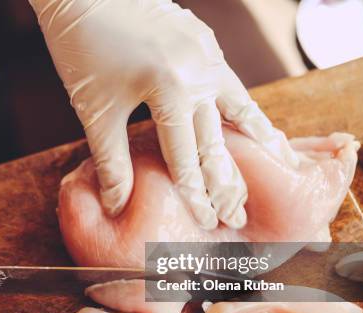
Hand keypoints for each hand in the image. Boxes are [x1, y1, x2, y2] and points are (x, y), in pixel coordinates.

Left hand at [30, 0, 298, 227]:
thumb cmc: (83, 50)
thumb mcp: (96, 112)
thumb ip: (112, 162)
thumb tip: (117, 206)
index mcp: (172, 91)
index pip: (188, 158)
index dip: (197, 195)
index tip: (209, 223)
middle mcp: (200, 72)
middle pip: (219, 139)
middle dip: (227, 181)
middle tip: (239, 214)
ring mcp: (207, 52)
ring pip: (238, 105)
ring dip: (255, 139)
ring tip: (279, 161)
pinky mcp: (204, 39)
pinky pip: (231, 79)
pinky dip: (242, 104)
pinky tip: (250, 117)